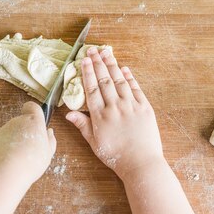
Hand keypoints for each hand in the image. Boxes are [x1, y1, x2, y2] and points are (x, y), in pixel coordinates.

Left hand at [0, 102, 56, 188]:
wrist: (5, 172)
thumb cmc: (31, 161)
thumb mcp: (48, 152)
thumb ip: (50, 140)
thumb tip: (49, 131)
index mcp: (33, 121)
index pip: (32, 106)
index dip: (34, 113)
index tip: (37, 124)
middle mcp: (17, 121)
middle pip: (23, 122)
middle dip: (26, 132)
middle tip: (31, 148)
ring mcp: (4, 130)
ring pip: (12, 132)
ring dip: (16, 141)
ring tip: (20, 158)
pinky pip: (3, 141)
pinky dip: (6, 149)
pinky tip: (9, 161)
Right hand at [65, 47, 164, 179]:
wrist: (141, 163)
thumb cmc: (116, 156)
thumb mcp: (94, 143)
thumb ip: (82, 126)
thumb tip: (68, 113)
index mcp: (100, 116)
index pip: (91, 89)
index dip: (87, 72)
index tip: (84, 60)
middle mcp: (115, 107)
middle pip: (105, 80)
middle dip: (98, 63)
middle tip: (93, 50)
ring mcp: (131, 106)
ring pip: (120, 81)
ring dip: (113, 66)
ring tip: (107, 53)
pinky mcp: (145, 108)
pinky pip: (136, 89)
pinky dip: (130, 78)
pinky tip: (125, 69)